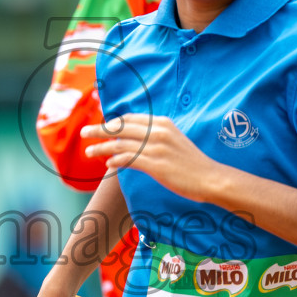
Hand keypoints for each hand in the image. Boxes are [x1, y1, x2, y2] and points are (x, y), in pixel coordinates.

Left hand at [81, 114, 223, 201]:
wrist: (211, 178)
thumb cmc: (193, 164)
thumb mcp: (176, 141)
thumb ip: (157, 137)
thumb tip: (136, 140)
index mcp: (163, 123)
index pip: (131, 118)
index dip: (114, 122)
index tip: (102, 126)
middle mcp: (158, 132)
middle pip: (121, 128)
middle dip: (100, 130)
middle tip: (84, 133)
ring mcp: (156, 148)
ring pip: (120, 144)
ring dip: (101, 148)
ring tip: (88, 152)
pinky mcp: (155, 164)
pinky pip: (128, 159)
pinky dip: (115, 161)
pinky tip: (108, 165)